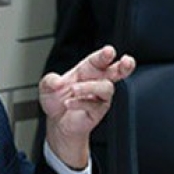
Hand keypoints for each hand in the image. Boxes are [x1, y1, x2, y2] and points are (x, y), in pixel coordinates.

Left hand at [39, 45, 135, 168]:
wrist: (56, 122)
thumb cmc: (57, 100)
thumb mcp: (47, 87)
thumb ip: (49, 80)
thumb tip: (57, 81)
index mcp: (88, 69)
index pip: (100, 59)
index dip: (105, 54)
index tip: (109, 51)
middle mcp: (97, 81)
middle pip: (117, 71)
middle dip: (124, 66)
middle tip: (126, 61)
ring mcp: (100, 97)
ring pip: (106, 88)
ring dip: (89, 87)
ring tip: (74, 89)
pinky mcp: (98, 111)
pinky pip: (94, 105)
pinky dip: (80, 103)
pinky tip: (69, 103)